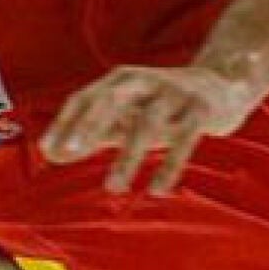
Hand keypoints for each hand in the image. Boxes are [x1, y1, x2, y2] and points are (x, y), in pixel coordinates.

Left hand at [38, 65, 258, 195]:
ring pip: (147, 123)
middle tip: (71, 152)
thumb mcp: (127, 114)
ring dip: (128, 157)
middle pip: (110, 100)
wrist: (222, 85)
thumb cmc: (162, 105)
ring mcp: (174, 93)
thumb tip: (51, 154)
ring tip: (112, 187)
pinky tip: (156, 189)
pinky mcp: (201, 109)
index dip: (65, 122)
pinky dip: (170, 165)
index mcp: (120, 79)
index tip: (46, 149)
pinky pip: (185, 139)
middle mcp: (143, 81)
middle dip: (89, 125)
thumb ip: (93, 133)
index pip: (84, 97)